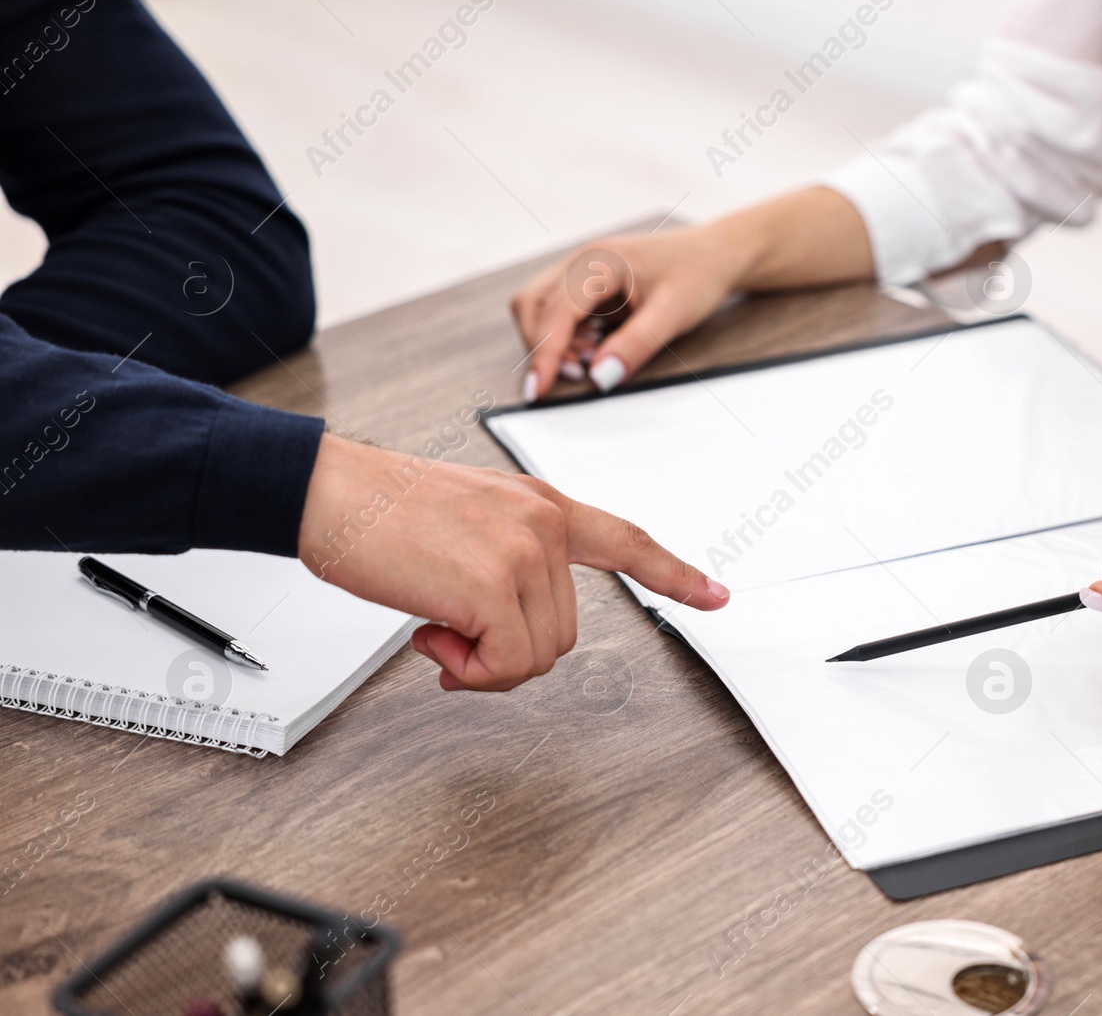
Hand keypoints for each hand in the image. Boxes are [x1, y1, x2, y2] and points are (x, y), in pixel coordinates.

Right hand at [298, 435, 729, 690]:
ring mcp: (522, 553)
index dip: (674, 573)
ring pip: (538, 655)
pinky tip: (430, 637)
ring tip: (435, 627)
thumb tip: (510, 633)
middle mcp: (542, 524)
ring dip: (483, 662)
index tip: (715, 595)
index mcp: (541, 504)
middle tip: (451, 634)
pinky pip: (505, 665)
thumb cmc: (380, 510)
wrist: (324, 490)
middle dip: (507, 650)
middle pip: (565, 632)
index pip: (625, 539)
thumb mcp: (470, 520)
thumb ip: (510, 562)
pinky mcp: (492, 586)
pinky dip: (468, 671)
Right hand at [509, 187, 874, 400]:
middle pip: (531, 305)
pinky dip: (566, 336)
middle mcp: (581, 260)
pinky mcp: (583, 284)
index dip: (544, 353)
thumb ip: (637, 345)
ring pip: (537, 308)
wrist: (715, 254)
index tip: (538, 391)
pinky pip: (556, 311)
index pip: (556, 310)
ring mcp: (579, 269)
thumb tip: (599, 379)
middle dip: (544, 347)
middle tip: (580, 374)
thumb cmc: (697, 276)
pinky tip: (597, 348)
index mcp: (600, 261)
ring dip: (552, 342)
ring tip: (593, 360)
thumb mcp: (674, 314)